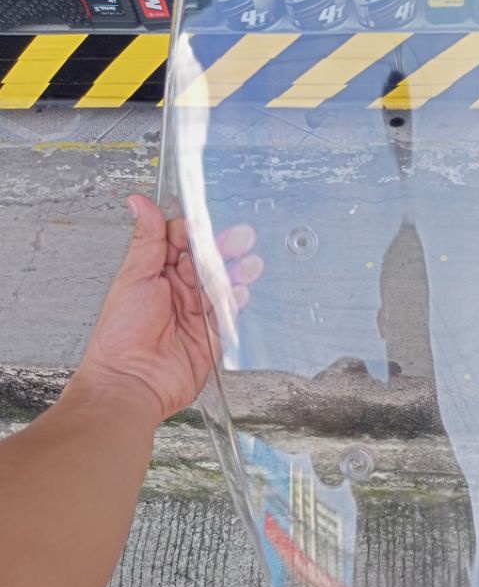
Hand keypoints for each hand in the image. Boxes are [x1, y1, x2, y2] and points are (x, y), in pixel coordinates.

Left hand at [69, 196, 261, 427]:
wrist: (131, 383)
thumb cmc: (121, 336)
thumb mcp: (134, 277)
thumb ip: (147, 241)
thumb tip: (140, 203)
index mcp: (156, 275)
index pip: (181, 243)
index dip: (194, 231)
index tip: (204, 221)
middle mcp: (178, 293)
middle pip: (207, 263)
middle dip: (224, 249)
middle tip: (240, 236)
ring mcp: (196, 315)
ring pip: (222, 286)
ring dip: (236, 273)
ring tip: (249, 262)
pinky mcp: (212, 337)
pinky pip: (229, 315)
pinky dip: (238, 302)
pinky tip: (244, 290)